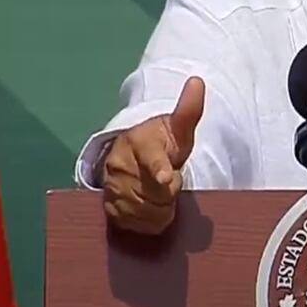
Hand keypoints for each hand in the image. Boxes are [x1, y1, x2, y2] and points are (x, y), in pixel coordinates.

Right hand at [100, 77, 204, 234]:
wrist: (131, 157)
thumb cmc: (160, 142)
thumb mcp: (176, 128)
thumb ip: (188, 110)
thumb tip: (198, 81)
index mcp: (138, 142)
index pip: (151, 157)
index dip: (159, 168)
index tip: (167, 177)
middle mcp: (119, 164)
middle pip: (156, 192)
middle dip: (169, 191)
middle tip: (169, 180)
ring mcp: (111, 187)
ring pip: (147, 210)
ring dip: (161, 207)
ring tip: (160, 192)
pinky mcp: (109, 208)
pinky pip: (137, 224)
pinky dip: (149, 220)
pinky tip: (150, 207)